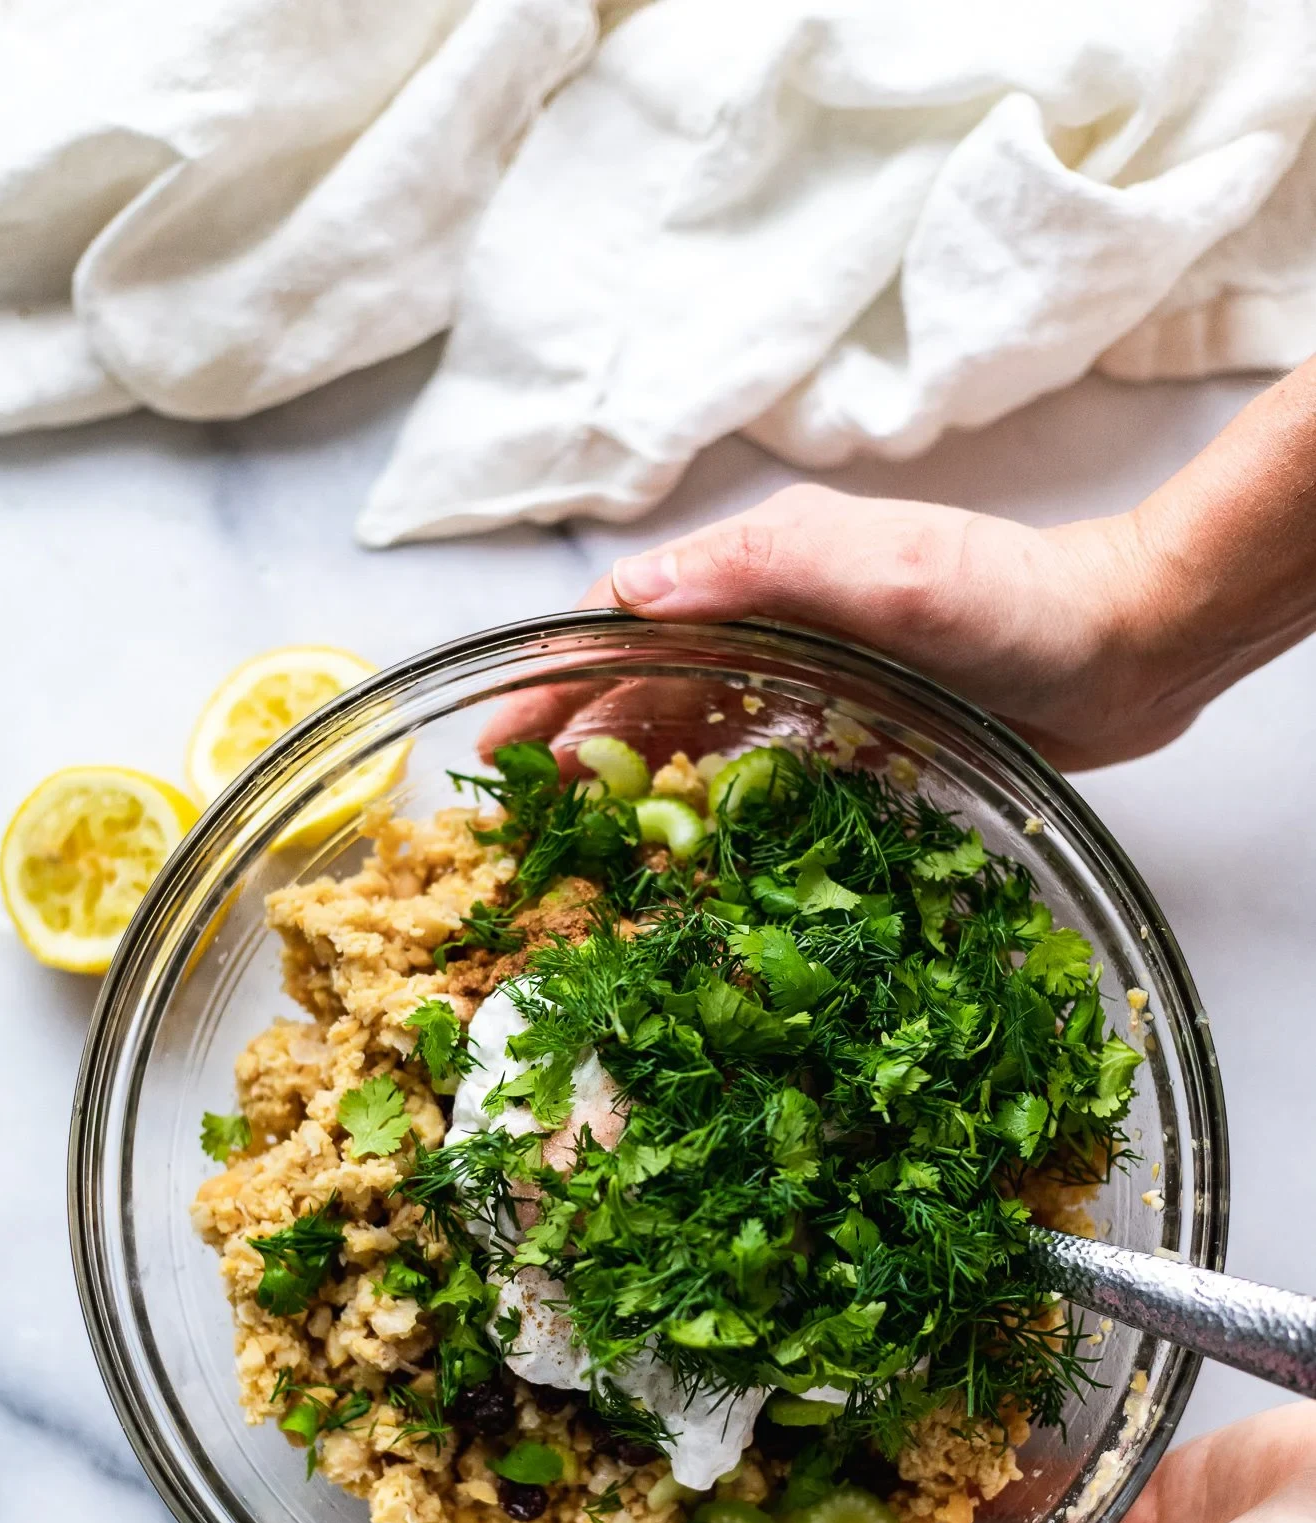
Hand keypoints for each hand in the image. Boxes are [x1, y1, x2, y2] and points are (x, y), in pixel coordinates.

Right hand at [483, 360, 1315, 771]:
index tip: (502, 744)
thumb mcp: (893, 569)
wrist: (1126, 647)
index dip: (557, 681)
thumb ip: (770, 568)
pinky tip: (679, 849)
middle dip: (571, 742)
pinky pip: (751, 769)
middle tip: (519, 816)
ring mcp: (809, 679)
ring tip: (577, 844)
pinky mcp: (848, 730)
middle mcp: (774, 622)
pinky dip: (704, 804)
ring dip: (628, 780)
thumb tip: (640, 595)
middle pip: (643, 683)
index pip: (626, 622)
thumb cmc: (1017, 601)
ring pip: (690, 730)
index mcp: (762, 571)